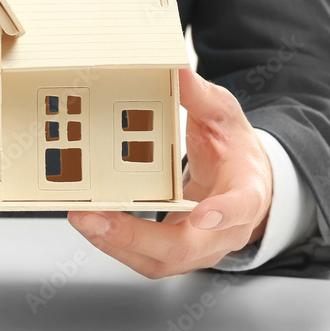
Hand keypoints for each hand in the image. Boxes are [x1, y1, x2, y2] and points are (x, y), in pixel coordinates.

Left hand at [67, 69, 271, 277]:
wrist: (243, 181)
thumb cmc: (235, 149)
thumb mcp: (223, 114)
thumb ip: (199, 96)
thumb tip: (176, 69)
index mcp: (247, 191)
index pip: (241, 206)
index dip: (224, 213)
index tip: (203, 214)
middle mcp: (224, 230)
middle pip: (186, 248)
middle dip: (136, 237)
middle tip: (97, 218)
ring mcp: (198, 247)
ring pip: (159, 261)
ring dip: (116, 244)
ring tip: (81, 218)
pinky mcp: (173, 251)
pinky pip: (143, 256)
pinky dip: (113, 242)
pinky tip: (88, 220)